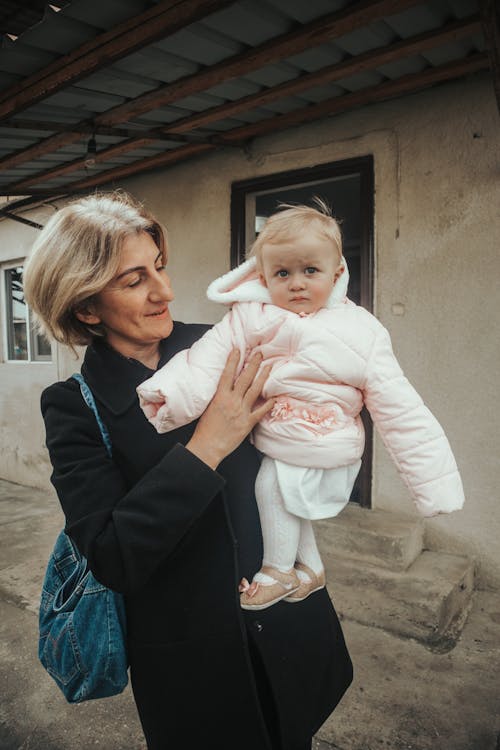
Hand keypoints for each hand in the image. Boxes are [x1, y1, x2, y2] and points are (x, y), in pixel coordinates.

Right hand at [185, 349, 273, 469]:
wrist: (208, 446)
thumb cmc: (205, 429)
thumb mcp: (208, 407)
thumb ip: (218, 396)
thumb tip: (224, 387)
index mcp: (220, 397)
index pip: (227, 374)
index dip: (233, 361)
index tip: (238, 350)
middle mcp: (232, 401)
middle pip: (245, 378)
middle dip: (253, 364)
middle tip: (260, 353)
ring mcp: (241, 412)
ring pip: (255, 390)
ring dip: (263, 377)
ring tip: (269, 367)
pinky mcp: (247, 423)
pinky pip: (261, 411)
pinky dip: (268, 404)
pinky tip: (274, 397)